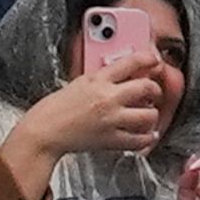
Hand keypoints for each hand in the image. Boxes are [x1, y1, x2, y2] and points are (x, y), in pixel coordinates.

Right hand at [6, 65, 165, 187]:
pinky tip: (146, 135)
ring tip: (147, 115)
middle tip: (153, 92)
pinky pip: (140, 140)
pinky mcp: (111, 140)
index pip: (132, 61)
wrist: (44, 132)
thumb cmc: (54, 109)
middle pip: (147, 87)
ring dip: (152, 115)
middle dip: (155, 89)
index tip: (154, 61)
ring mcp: (111, 120)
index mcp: (98, 79)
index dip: (149, 59)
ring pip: (149, 115)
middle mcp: (108, 98)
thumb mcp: (79, 83)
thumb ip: (101, 79)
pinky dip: (147, 138)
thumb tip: (122, 76)